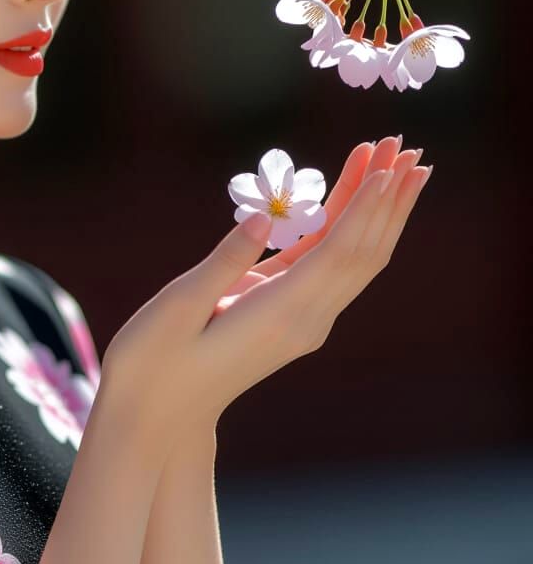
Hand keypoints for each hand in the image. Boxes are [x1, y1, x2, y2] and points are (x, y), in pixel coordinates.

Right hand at [101, 144, 430, 448]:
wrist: (158, 416)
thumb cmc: (155, 361)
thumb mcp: (180, 307)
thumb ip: (225, 261)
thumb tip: (261, 216)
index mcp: (280, 314)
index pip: (339, 252)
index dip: (365, 205)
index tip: (387, 164)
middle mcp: (305, 320)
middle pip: (363, 253)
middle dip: (388, 198)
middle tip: (408, 147)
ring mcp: (302, 320)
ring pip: (353, 258)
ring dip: (376, 210)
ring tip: (395, 160)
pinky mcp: (289, 314)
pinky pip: (328, 265)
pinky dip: (345, 226)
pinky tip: (351, 195)